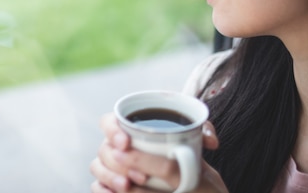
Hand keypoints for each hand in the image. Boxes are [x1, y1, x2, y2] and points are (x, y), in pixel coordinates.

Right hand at [89, 113, 227, 192]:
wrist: (189, 187)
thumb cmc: (187, 161)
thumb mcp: (195, 147)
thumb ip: (202, 134)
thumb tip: (210, 141)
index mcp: (130, 129)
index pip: (109, 122)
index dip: (112, 130)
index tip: (126, 142)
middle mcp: (117, 147)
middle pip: (104, 148)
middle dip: (118, 161)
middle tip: (140, 175)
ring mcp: (113, 168)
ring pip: (97, 168)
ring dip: (109, 177)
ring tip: (127, 187)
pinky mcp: (111, 186)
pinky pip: (98, 187)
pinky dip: (103, 190)